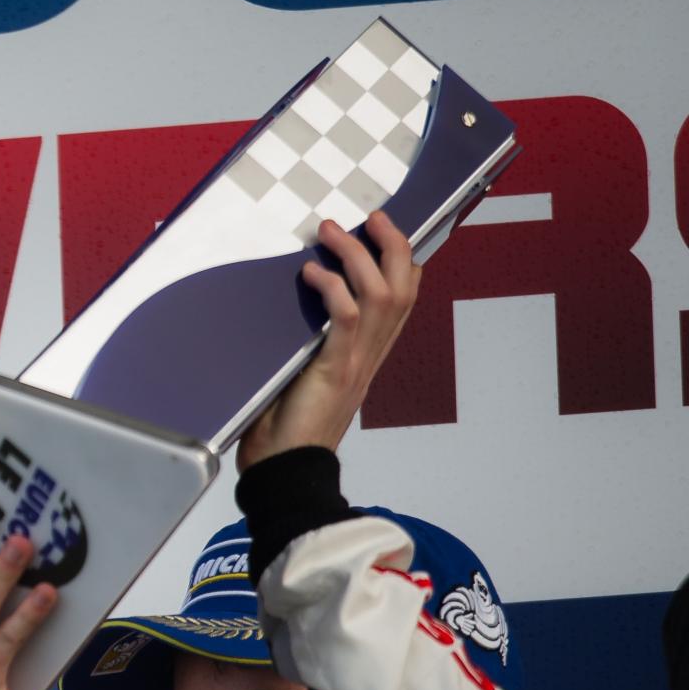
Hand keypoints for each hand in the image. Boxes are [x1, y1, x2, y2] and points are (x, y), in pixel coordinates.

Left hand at [238, 209, 419, 470]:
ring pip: (382, 294)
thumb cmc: (285, 430)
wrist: (284, 472)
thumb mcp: (300, 375)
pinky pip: (347, 318)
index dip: (402, 261)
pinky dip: (331, 289)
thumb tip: (284, 309)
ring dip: (358, 256)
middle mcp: (371, 355)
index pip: (403, 299)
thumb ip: (305, 344)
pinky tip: (310, 273)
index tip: (384, 230)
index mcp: (368, 355)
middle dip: (392, 245)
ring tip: (332, 231)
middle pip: (404, 287)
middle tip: (369, 217)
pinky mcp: (335, 371)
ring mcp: (357, 362)